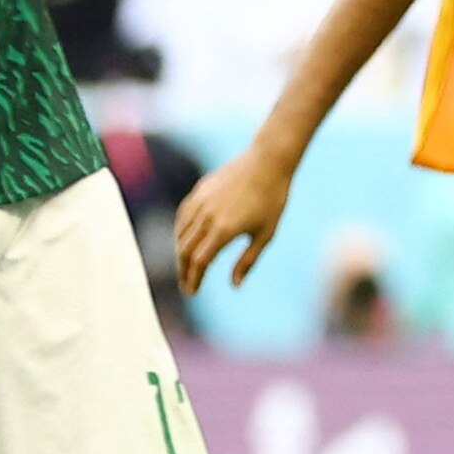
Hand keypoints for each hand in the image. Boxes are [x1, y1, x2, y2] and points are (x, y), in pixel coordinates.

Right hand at [174, 144, 294, 294]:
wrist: (268, 161)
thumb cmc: (272, 199)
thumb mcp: (266, 234)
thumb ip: (247, 260)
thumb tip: (234, 285)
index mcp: (224, 230)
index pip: (199, 262)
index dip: (193, 280)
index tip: (192, 292)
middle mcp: (207, 216)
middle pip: (185, 251)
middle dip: (183, 271)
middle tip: (187, 285)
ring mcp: (201, 201)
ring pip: (181, 233)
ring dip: (180, 253)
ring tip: (186, 266)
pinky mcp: (200, 190)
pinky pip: (183, 215)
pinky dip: (180, 231)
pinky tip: (186, 239)